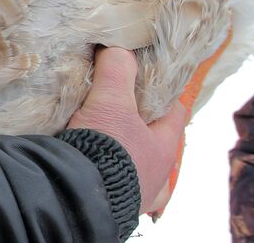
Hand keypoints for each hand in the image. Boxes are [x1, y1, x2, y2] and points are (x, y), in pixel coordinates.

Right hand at [67, 47, 185, 213]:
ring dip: (130, 157)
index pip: (175, 114)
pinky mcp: (114, 205)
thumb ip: (116, 70)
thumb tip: (117, 48)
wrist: (78, 196)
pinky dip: (113, 177)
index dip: (166, 96)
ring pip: (142, 170)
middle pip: (157, 144)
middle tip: (124, 113)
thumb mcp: (110, 101)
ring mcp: (136, 194)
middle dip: (145, 130)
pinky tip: (99, 170)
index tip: (152, 83)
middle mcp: (155, 175)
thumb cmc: (106, 148)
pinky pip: (120, 188)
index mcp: (162, 148)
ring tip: (110, 143)